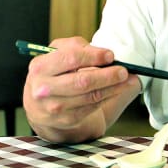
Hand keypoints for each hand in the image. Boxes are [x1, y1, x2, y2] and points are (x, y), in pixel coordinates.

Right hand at [22, 37, 140, 142]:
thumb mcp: (57, 53)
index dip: (94, 56)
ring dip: (113, 88)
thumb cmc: (53, 72)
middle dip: (107, 75)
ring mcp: (54, 107)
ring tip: (127, 80)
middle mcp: (44, 89)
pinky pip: (92, 107)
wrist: (40, 105)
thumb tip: (102, 53)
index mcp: (40, 67)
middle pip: (82, 81)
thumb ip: (77, 47)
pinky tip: (117, 90)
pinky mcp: (66, 120)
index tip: (110, 55)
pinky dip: (108, 97)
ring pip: (90, 96)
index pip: (71, 58)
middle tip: (123, 71)